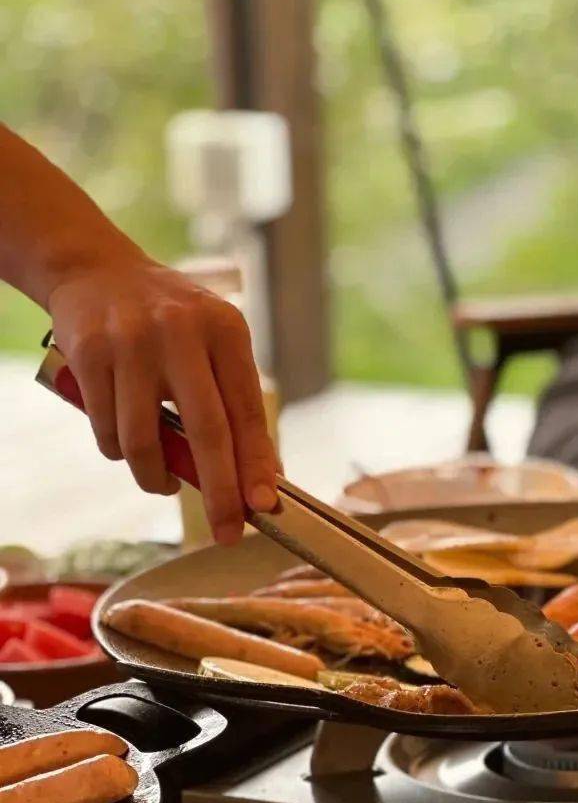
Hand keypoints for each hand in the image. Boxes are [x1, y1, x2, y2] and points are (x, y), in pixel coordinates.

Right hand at [48, 256, 277, 544]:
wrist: (95, 270)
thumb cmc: (168, 324)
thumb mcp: (211, 344)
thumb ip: (232, 402)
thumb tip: (259, 479)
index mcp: (224, 329)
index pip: (247, 409)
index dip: (256, 463)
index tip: (264, 506)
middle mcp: (181, 331)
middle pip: (207, 431)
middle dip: (219, 492)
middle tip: (227, 532)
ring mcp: (131, 341)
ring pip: (145, 441)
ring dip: (155, 479)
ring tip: (164, 482)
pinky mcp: (88, 354)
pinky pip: (107, 431)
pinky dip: (119, 452)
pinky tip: (126, 444)